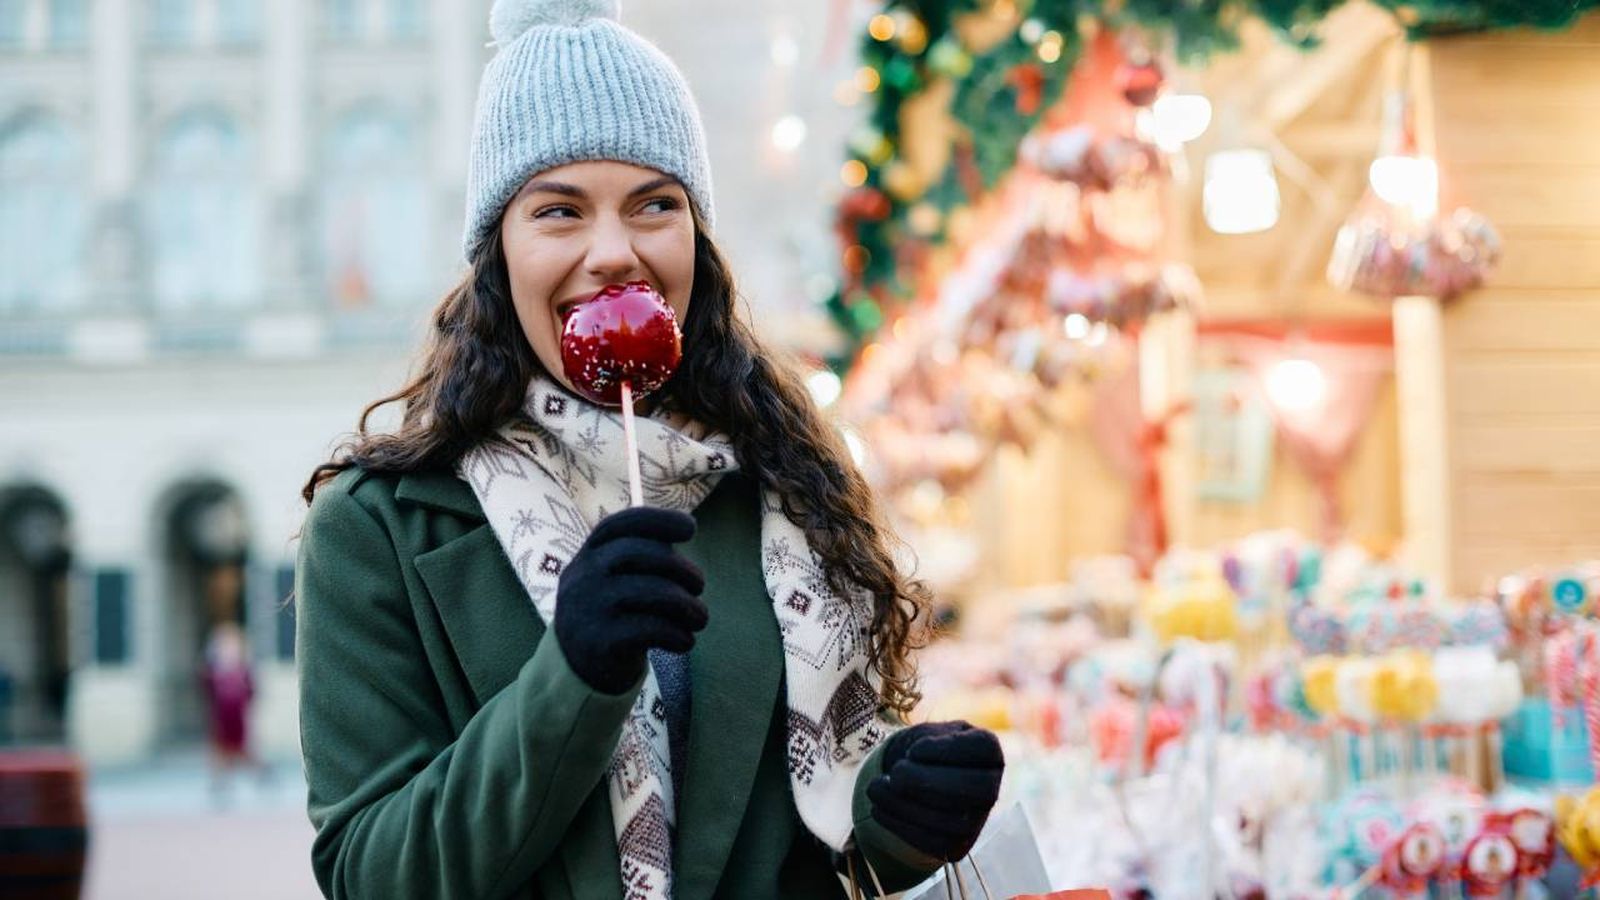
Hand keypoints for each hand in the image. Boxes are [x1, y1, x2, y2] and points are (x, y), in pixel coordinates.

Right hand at [553, 507, 706, 693]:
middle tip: (699, 585)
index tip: (691, 528)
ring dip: (688, 605)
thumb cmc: (612, 614)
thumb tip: (686, 525)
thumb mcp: (615, 579)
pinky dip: (678, 634)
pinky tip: (684, 641)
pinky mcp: (600, 642)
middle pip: (639, 553)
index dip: (657, 520)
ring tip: (699, 618)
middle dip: (680, 567)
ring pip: (652, 591)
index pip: (617, 525)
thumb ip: (643, 555)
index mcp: (588, 555)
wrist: (578, 670)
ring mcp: (588, 609)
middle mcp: (582, 576)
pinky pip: (651, 628)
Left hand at [867, 721, 1003, 860]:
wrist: (919, 780)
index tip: (914, 750)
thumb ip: (924, 741)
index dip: (946, 750)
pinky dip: (899, 824)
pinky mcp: (956, 847)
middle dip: (927, 782)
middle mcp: (992, 788)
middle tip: (896, 773)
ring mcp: (976, 821)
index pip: (982, 747)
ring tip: (875, 787)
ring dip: (904, 805)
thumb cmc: (925, 750)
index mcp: (989, 752)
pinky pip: (930, 842)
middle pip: (972, 788)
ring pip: (948, 820)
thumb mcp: (927, 733)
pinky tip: (879, 808)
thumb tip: (909, 766)